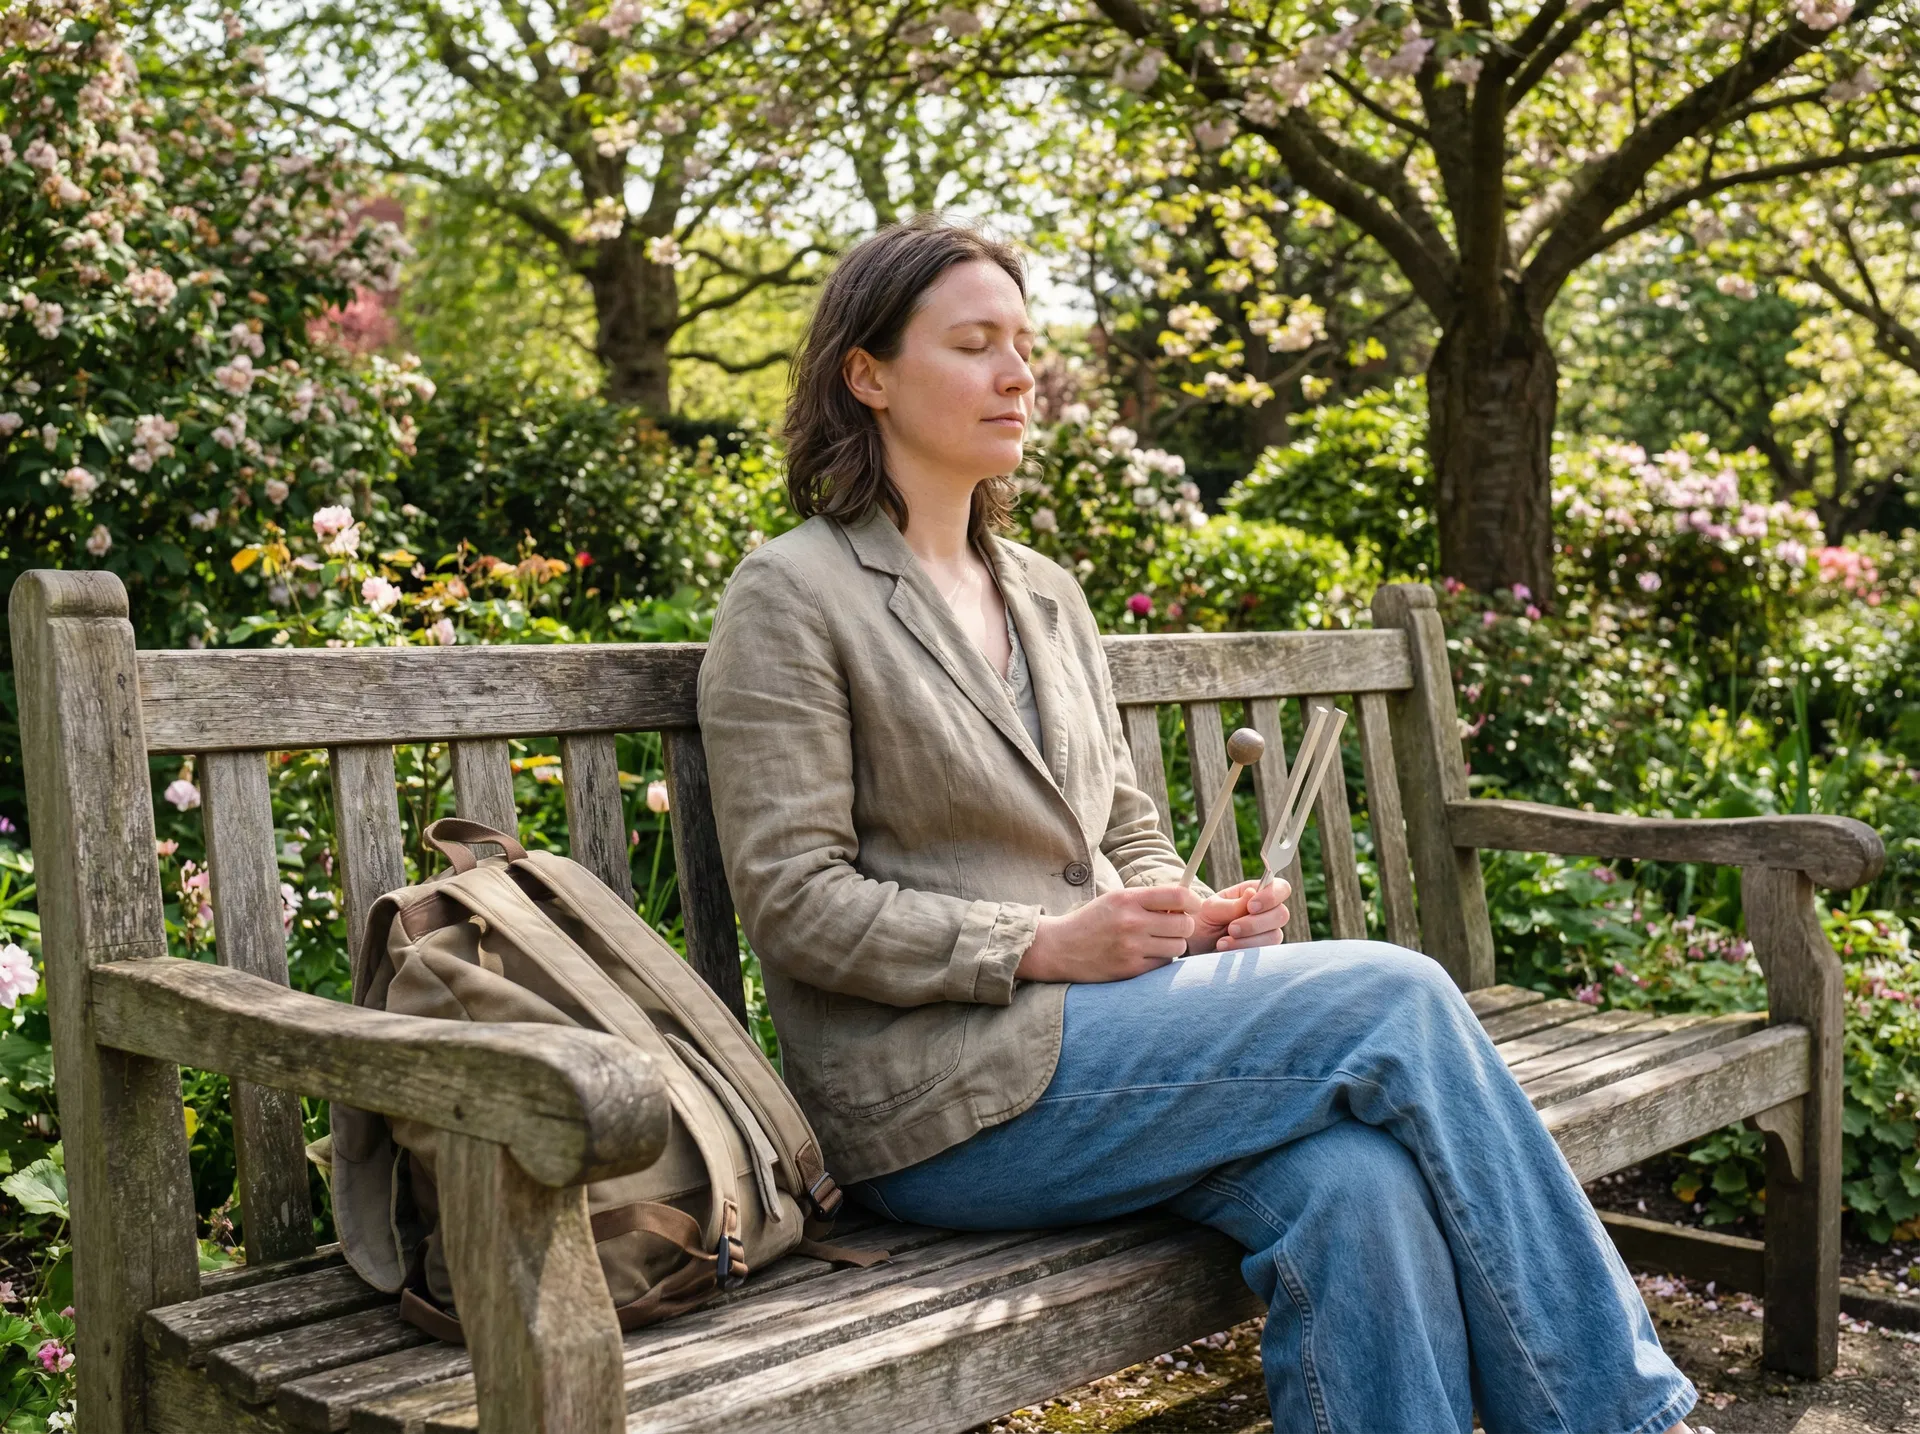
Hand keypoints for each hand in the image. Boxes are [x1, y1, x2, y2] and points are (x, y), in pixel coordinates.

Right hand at [1016, 885, 1200, 983]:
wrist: (1059, 948)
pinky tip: (1144, 955)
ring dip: (1173, 945)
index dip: (1193, 902)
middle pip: (1184, 925)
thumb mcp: (1116, 900)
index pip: (1178, 896)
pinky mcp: (1130, 970)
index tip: (1191, 907)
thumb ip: (1148, 900)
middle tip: (1172, 927)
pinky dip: (1160, 960)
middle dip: (1184, 926)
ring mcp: (1131, 948)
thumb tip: (1187, 903)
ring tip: (1156, 942)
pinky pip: (1163, 964)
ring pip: (1178, 947)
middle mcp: (1131, 922)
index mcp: (1128, 899)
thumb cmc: (1093, 921)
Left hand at [1187, 877, 1290, 954]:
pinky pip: (1265, 952)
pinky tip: (1226, 949)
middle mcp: (1268, 912)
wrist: (1198, 943)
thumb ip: (1233, 903)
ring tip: (1223, 942)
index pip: (1281, 888)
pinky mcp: (1265, 950)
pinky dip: (1244, 951)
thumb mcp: (1212, 908)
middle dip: (1255, 923)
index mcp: (1257, 892)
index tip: (1251, 907)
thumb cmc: (1207, 919)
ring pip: (1275, 935)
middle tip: (1232, 928)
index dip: (1271, 897)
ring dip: (1248, 940)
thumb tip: (1252, 892)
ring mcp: (1269, 932)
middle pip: (1282, 914)